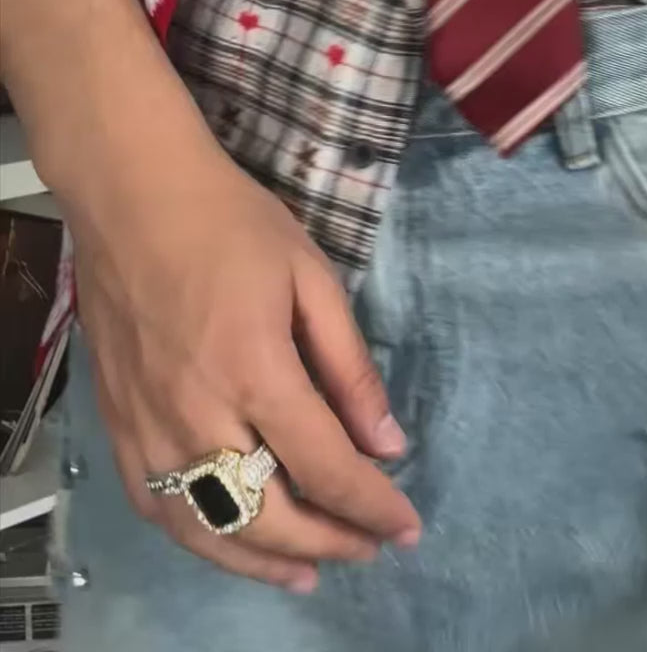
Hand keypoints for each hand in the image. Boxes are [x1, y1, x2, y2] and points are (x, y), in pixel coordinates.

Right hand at [67, 112, 419, 592]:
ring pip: (206, 527)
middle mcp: (197, 413)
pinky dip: (199, 535)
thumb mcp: (312, 278)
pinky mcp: (118, 425)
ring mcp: (148, 426)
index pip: (324, 466)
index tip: (406, 525)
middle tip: (368, 546)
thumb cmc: (232, 223)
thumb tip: (387, 443)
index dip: (371, 506)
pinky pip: (156, 506)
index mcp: (255, 370)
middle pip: (266, 514)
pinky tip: (231, 539)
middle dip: (328, 540)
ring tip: (309, 571)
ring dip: (262, 560)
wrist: (134, 196)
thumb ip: (349, 367)